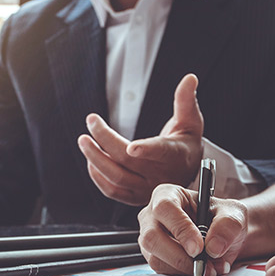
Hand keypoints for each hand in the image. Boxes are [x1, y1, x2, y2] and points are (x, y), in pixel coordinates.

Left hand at [78, 74, 203, 205]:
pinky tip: (90, 159)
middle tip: (91, 121)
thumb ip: (186, 100)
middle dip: (105, 140)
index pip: (161, 152)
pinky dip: (97, 176)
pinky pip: (112, 191)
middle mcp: (160, 175)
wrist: (185, 173)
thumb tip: (189, 78)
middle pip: (128, 161)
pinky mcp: (135, 197)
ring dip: (95, 159)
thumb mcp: (191, 121)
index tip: (132, 146)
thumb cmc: (186, 143)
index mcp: (175, 155)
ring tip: (83, 141)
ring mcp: (146, 189)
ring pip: (116, 178)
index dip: (146, 150)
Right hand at [138, 183, 247, 275]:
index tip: (199, 248)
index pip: (165, 208)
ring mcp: (150, 238)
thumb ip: (228, 225)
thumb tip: (213, 248)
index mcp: (168, 194)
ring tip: (210, 267)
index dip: (181, 229)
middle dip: (179, 256)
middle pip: (152, 237)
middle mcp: (152, 216)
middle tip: (203, 265)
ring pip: (155, 258)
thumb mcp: (234, 214)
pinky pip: (162, 270)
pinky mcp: (154, 256)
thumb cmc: (222, 218)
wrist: (222, 236)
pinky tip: (201, 269)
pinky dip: (184, 274)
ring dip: (185, 268)